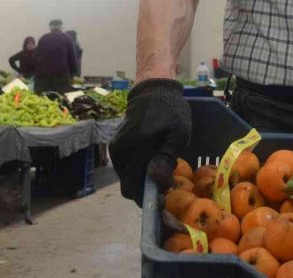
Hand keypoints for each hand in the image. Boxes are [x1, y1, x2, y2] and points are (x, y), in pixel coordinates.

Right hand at [109, 79, 190, 205]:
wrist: (153, 92)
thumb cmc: (171, 112)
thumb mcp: (178, 133)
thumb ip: (166, 157)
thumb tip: (155, 179)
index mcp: (136, 148)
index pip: (134, 186)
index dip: (147, 199)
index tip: (163, 200)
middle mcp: (121, 151)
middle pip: (128, 187)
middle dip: (144, 192)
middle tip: (163, 187)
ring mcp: (115, 149)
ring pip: (126, 179)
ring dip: (140, 181)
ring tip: (158, 171)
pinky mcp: (115, 147)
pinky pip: (124, 169)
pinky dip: (136, 172)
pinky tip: (150, 163)